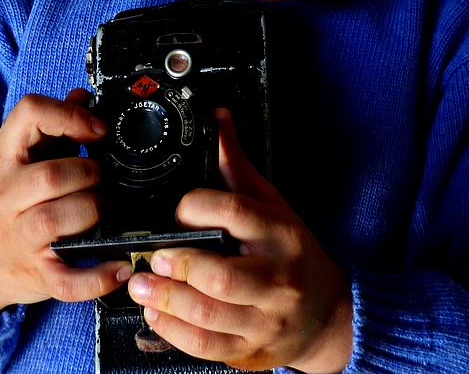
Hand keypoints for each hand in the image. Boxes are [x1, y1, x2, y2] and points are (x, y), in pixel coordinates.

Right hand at [0, 88, 131, 319]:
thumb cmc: (4, 201)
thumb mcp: (17, 159)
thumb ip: (51, 127)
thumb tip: (83, 95)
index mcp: (2, 158)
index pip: (29, 114)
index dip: (69, 115)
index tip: (97, 130)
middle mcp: (5, 197)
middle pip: (52, 175)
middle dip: (90, 173)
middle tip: (104, 177)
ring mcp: (18, 238)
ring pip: (59, 220)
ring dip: (95, 210)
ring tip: (107, 209)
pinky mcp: (35, 275)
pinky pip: (68, 280)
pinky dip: (98, 277)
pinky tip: (118, 267)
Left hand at [127, 109, 352, 372]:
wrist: (328, 315)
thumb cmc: (292, 252)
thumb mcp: (272, 204)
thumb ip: (236, 166)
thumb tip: (216, 117)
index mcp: (280, 233)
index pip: (236, 213)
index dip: (197, 208)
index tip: (176, 210)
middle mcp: (276, 278)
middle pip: (221, 274)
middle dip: (178, 264)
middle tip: (151, 255)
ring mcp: (265, 319)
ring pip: (210, 315)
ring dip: (166, 299)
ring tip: (140, 283)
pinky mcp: (251, 350)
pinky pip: (207, 347)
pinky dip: (174, 331)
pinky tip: (155, 313)